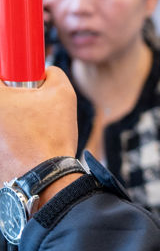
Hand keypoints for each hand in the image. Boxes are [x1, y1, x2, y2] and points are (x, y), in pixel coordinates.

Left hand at [0, 66, 77, 180]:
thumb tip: (44, 72)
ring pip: (3, 120)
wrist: (45, 177)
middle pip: (0, 99)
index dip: (12, 74)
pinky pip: (2, 139)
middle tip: (28, 104)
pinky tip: (23, 144)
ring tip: (29, 128)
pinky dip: (8, 140)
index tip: (21, 79)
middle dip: (12, 98)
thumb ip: (52, 73)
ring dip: (11, 119)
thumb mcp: (62, 92)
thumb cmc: (51, 135)